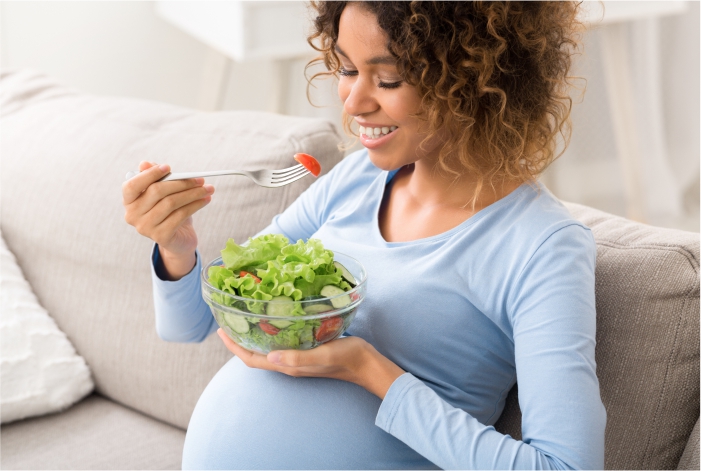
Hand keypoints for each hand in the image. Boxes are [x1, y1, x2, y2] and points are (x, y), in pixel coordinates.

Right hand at [122, 161, 214, 279]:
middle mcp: (132, 215)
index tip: (168, 167)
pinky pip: (180, 215)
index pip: (132, 185)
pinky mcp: (160, 236)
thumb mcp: (162, 192)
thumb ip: (154, 177)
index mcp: (129, 201)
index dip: (149, 175)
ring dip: (193, 194)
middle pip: (157, 191)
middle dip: (181, 183)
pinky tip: (205, 200)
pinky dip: (196, 205)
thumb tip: (145, 163)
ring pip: (171, 203)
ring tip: (207, 189)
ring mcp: (145, 227)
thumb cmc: (168, 210)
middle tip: (200, 179)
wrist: (177, 237)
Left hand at [217, 329, 403, 398]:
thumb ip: (297, 357)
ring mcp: (297, 358)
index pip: (252, 360)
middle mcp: (289, 364)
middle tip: (228, 320)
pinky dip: (270, 333)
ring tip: (245, 318)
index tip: (221, 330)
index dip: (234, 347)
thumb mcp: (322, 354)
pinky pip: (280, 343)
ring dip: (252, 336)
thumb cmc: (346, 358)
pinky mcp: (306, 351)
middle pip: (255, 355)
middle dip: (239, 340)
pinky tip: (273, 320)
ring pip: (266, 349)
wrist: (367, 364)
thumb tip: (269, 356)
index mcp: (288, 366)